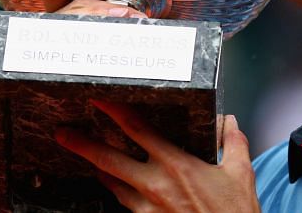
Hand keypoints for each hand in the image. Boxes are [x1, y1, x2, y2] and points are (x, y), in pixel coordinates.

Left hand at [56, 101, 259, 212]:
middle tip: (62, 133)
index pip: (138, 130)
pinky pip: (123, 204)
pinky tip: (113, 186)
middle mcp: (155, 184)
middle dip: (82, 144)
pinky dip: (116, 192)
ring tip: (84, 157)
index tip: (98, 99)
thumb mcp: (240, 174)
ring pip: (111, 184)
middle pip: (109, 159)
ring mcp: (147, 208)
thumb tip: (229, 122)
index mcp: (176, 164)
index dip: (115, 111)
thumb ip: (233, 143)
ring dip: (97, 168)